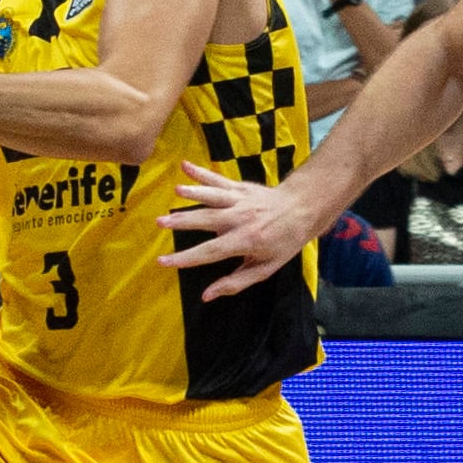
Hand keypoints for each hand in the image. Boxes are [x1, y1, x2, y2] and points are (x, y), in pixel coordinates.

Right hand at [156, 162, 322, 300]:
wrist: (303, 209)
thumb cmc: (283, 242)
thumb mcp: (264, 269)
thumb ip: (235, 282)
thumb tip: (207, 295)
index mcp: (245, 241)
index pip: (210, 252)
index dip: (186, 258)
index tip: (163, 262)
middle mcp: (240, 219)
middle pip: (207, 220)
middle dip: (182, 221)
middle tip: (159, 222)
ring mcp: (239, 200)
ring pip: (212, 197)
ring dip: (193, 193)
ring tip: (175, 191)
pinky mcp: (239, 187)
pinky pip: (218, 180)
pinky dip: (201, 173)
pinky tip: (185, 166)